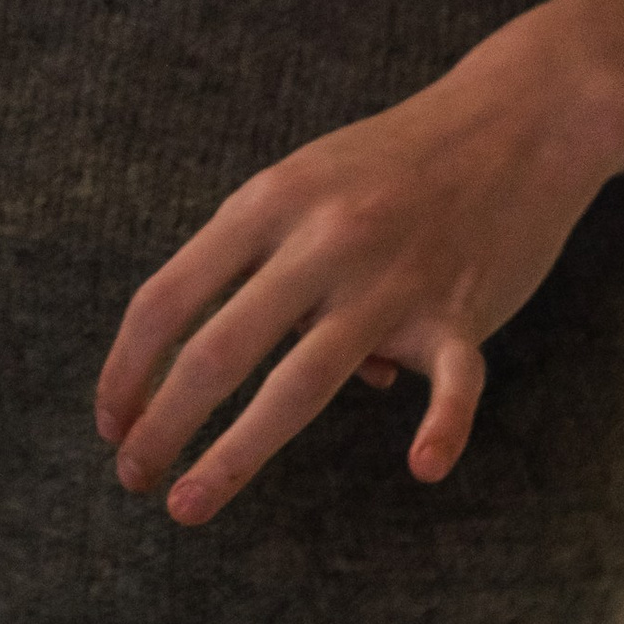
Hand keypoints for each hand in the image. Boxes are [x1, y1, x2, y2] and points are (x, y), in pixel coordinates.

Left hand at [96, 18, 618, 526]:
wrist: (515, 118)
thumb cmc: (393, 161)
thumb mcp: (308, 185)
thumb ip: (270, 269)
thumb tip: (256, 380)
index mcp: (267, 202)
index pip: (169, 297)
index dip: (128, 367)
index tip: (109, 422)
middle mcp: (319, 241)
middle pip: (219, 350)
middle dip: (163, 424)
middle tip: (132, 479)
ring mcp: (390, 279)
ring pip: (302, 383)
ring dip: (235, 454)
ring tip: (187, 505)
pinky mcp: (462, 310)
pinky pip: (453, 382)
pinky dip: (442, 426)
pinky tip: (422, 465)